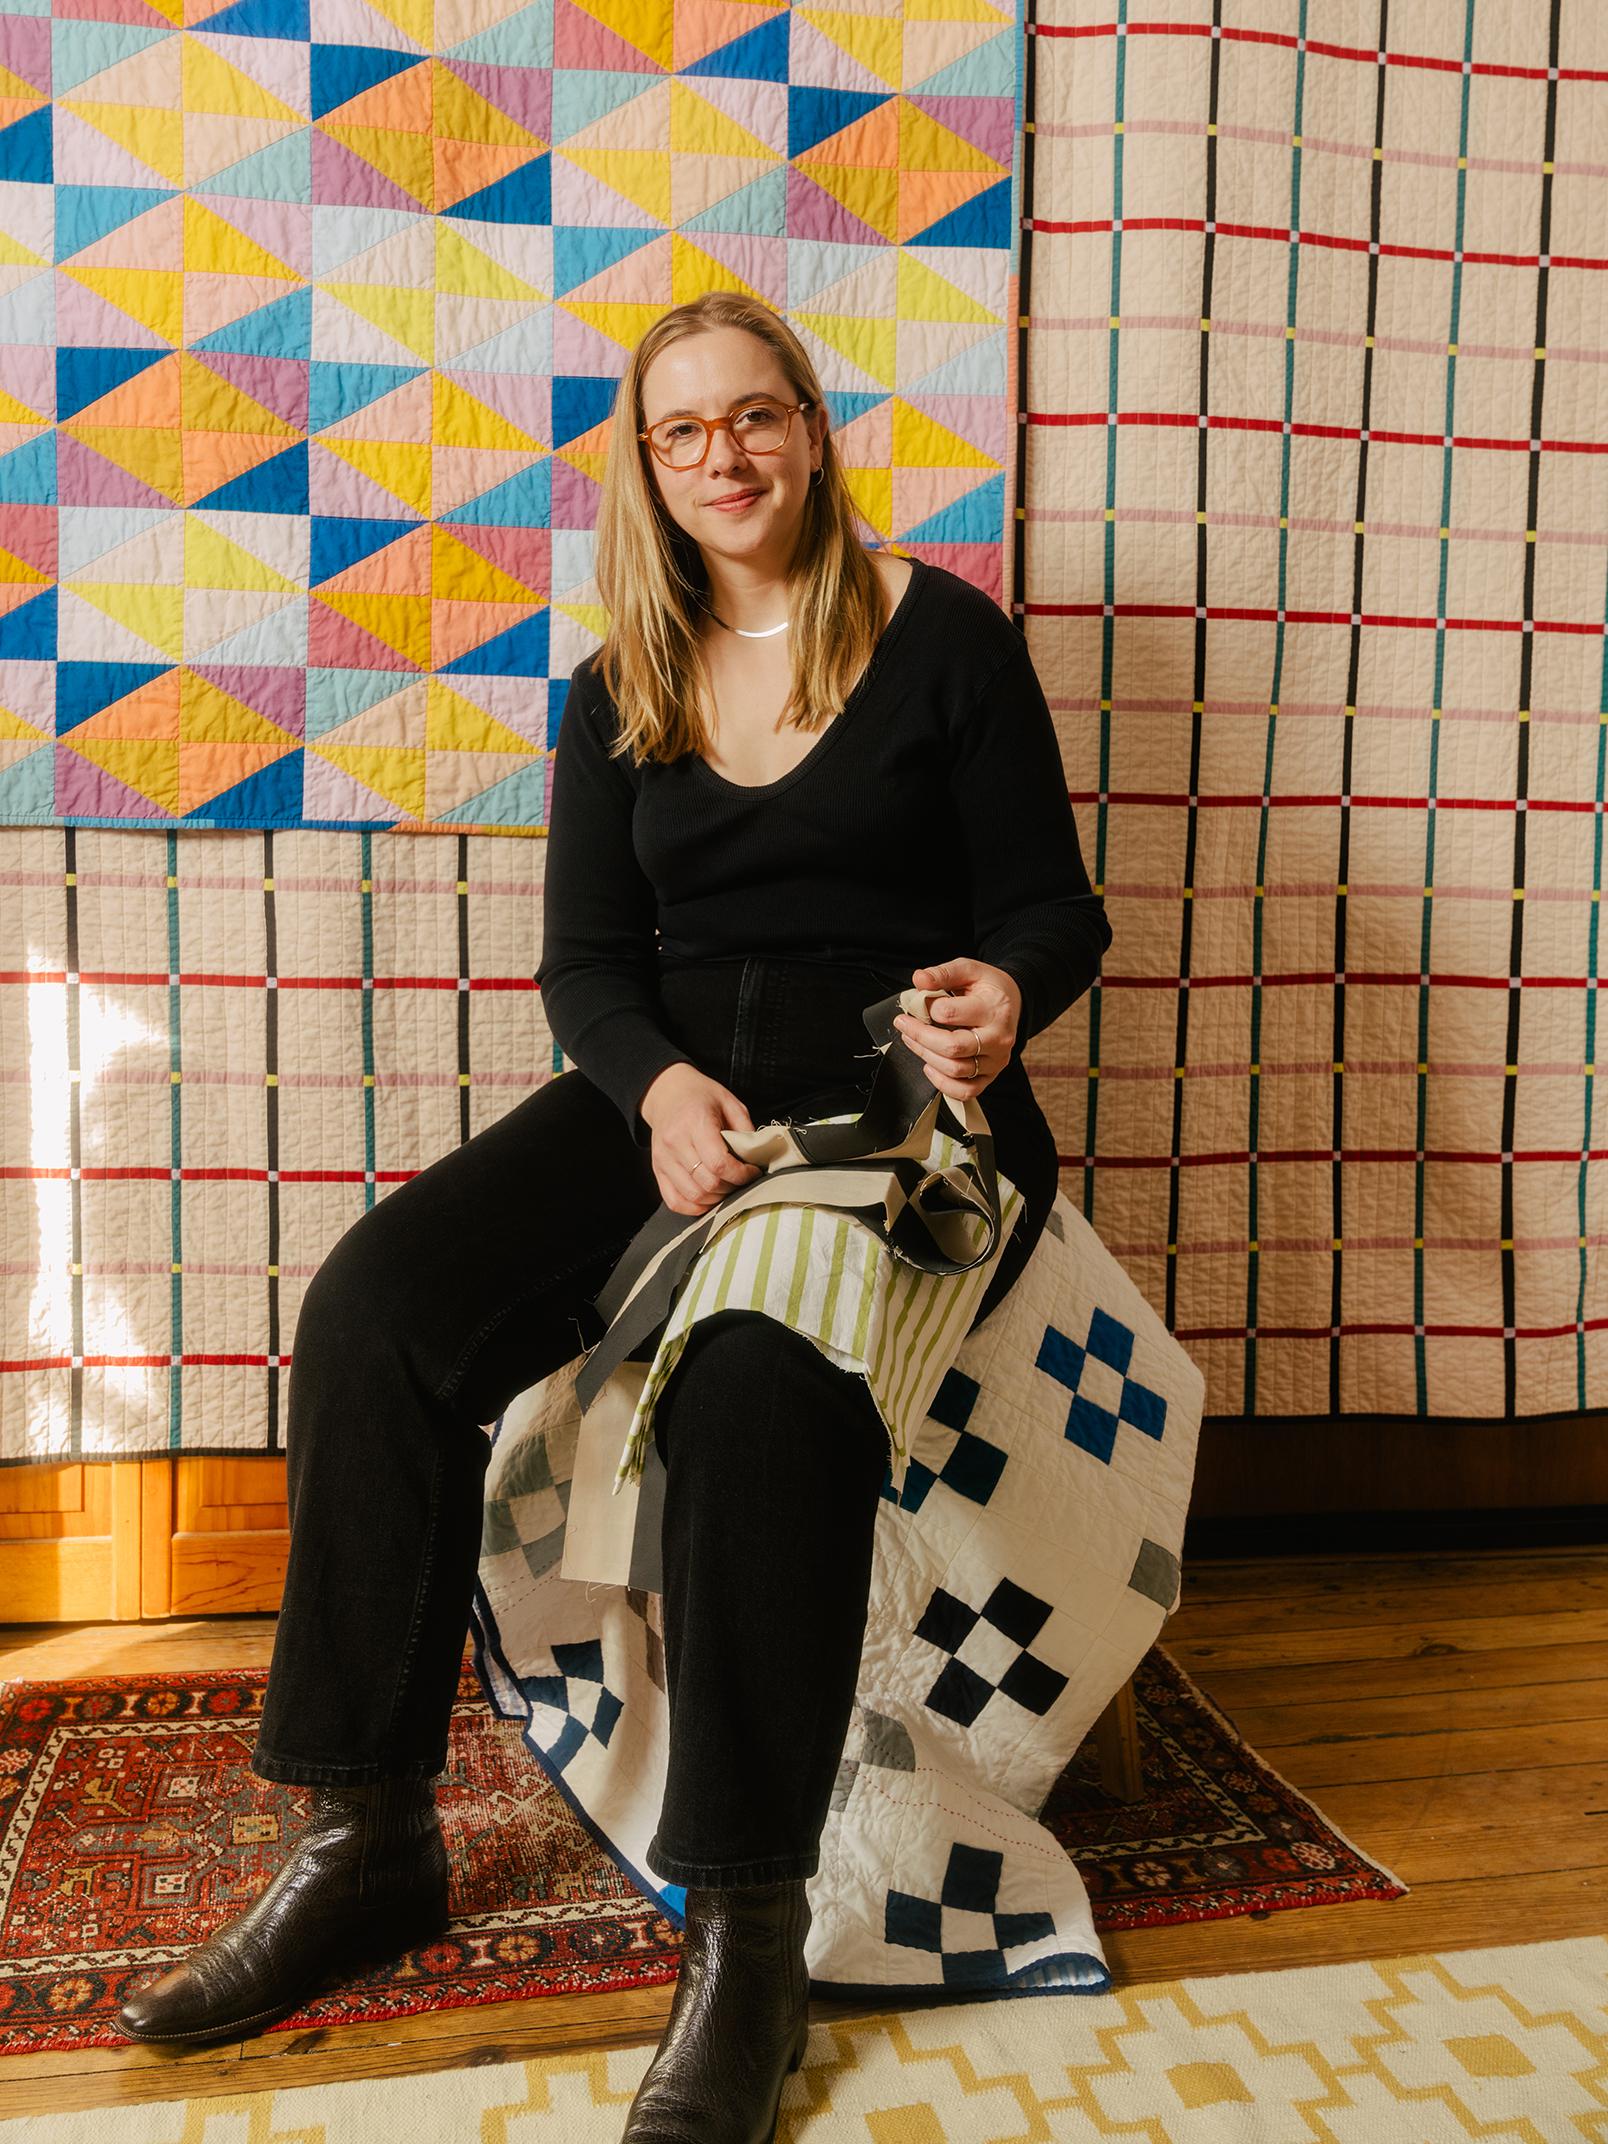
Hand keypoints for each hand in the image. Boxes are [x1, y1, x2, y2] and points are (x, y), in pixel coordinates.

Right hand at [638, 1062, 763, 1216]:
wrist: (667, 1093)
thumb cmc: (701, 1096)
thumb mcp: (730, 1102)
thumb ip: (745, 1129)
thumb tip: (757, 1158)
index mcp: (695, 1122)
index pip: (719, 1163)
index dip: (741, 1175)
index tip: (752, 1172)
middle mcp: (675, 1142)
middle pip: (707, 1183)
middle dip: (732, 1187)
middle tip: (742, 1179)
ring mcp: (663, 1159)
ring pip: (693, 1196)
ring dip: (716, 1199)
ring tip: (727, 1187)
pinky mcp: (657, 1170)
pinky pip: (675, 1201)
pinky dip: (695, 1207)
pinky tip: (709, 1198)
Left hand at [891, 958, 1020, 1099]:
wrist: (1013, 1003)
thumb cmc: (987, 987)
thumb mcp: (969, 970)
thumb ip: (943, 973)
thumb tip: (919, 979)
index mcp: (995, 1008)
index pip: (950, 1014)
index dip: (927, 1008)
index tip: (919, 1002)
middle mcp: (999, 1038)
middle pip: (952, 1047)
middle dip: (920, 1036)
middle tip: (903, 1024)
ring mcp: (997, 1060)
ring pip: (956, 1070)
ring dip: (926, 1056)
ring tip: (912, 1040)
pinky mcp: (991, 1076)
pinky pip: (966, 1091)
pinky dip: (942, 1084)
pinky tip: (929, 1066)